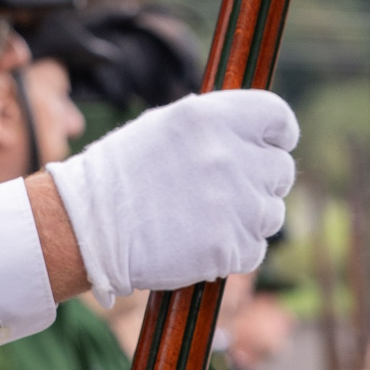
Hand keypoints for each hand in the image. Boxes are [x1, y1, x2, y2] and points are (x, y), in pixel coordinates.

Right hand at [44, 90, 296, 301]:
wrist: (88, 227)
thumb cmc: (121, 174)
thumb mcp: (165, 126)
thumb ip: (215, 127)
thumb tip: (254, 134)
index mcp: (213, 118)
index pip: (278, 118)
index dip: (278, 135)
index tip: (270, 147)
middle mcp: (230, 156)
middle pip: (281, 170)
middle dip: (260, 181)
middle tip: (225, 192)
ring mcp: (234, 204)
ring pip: (272, 213)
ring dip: (248, 218)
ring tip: (203, 219)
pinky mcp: (229, 247)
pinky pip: (254, 249)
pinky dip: (234, 251)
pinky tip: (200, 243)